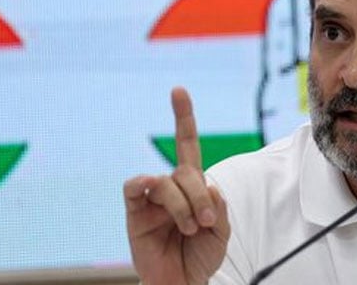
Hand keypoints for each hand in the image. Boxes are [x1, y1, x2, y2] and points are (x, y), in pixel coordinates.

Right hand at [124, 87, 229, 284]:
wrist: (182, 284)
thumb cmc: (200, 257)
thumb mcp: (221, 232)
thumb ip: (219, 207)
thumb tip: (209, 184)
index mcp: (193, 186)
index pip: (187, 145)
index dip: (183, 118)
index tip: (178, 90)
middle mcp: (171, 188)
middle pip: (186, 170)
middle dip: (201, 194)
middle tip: (207, 221)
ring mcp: (151, 200)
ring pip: (166, 180)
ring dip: (183, 203)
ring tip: (191, 227)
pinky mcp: (134, 213)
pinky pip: (135, 187)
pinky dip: (149, 188)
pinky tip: (159, 204)